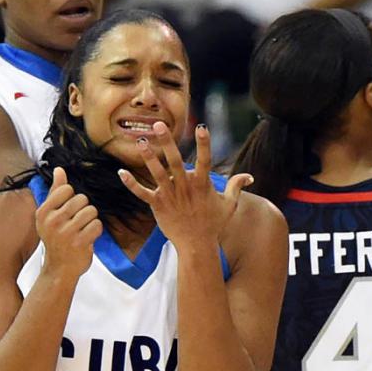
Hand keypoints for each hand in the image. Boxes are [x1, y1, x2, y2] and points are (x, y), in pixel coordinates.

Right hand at [36, 167, 102, 281]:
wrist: (59, 268)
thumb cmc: (56, 239)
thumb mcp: (51, 215)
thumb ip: (56, 191)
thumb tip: (59, 169)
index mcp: (43, 212)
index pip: (67, 189)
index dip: (72, 198)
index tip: (68, 212)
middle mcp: (52, 221)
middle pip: (82, 199)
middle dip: (84, 209)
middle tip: (77, 223)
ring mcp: (66, 232)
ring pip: (91, 211)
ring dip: (91, 220)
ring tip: (82, 230)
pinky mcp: (79, 243)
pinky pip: (97, 225)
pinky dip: (96, 231)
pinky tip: (87, 238)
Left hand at [118, 122, 253, 248]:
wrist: (197, 245)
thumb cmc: (213, 224)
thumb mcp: (229, 205)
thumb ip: (236, 187)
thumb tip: (250, 176)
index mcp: (203, 185)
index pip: (205, 160)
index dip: (204, 143)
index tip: (201, 126)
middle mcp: (186, 188)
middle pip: (176, 162)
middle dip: (167, 142)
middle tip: (158, 124)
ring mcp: (171, 197)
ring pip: (158, 174)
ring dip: (149, 158)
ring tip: (141, 141)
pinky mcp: (158, 206)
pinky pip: (142, 193)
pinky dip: (131, 184)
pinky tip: (121, 172)